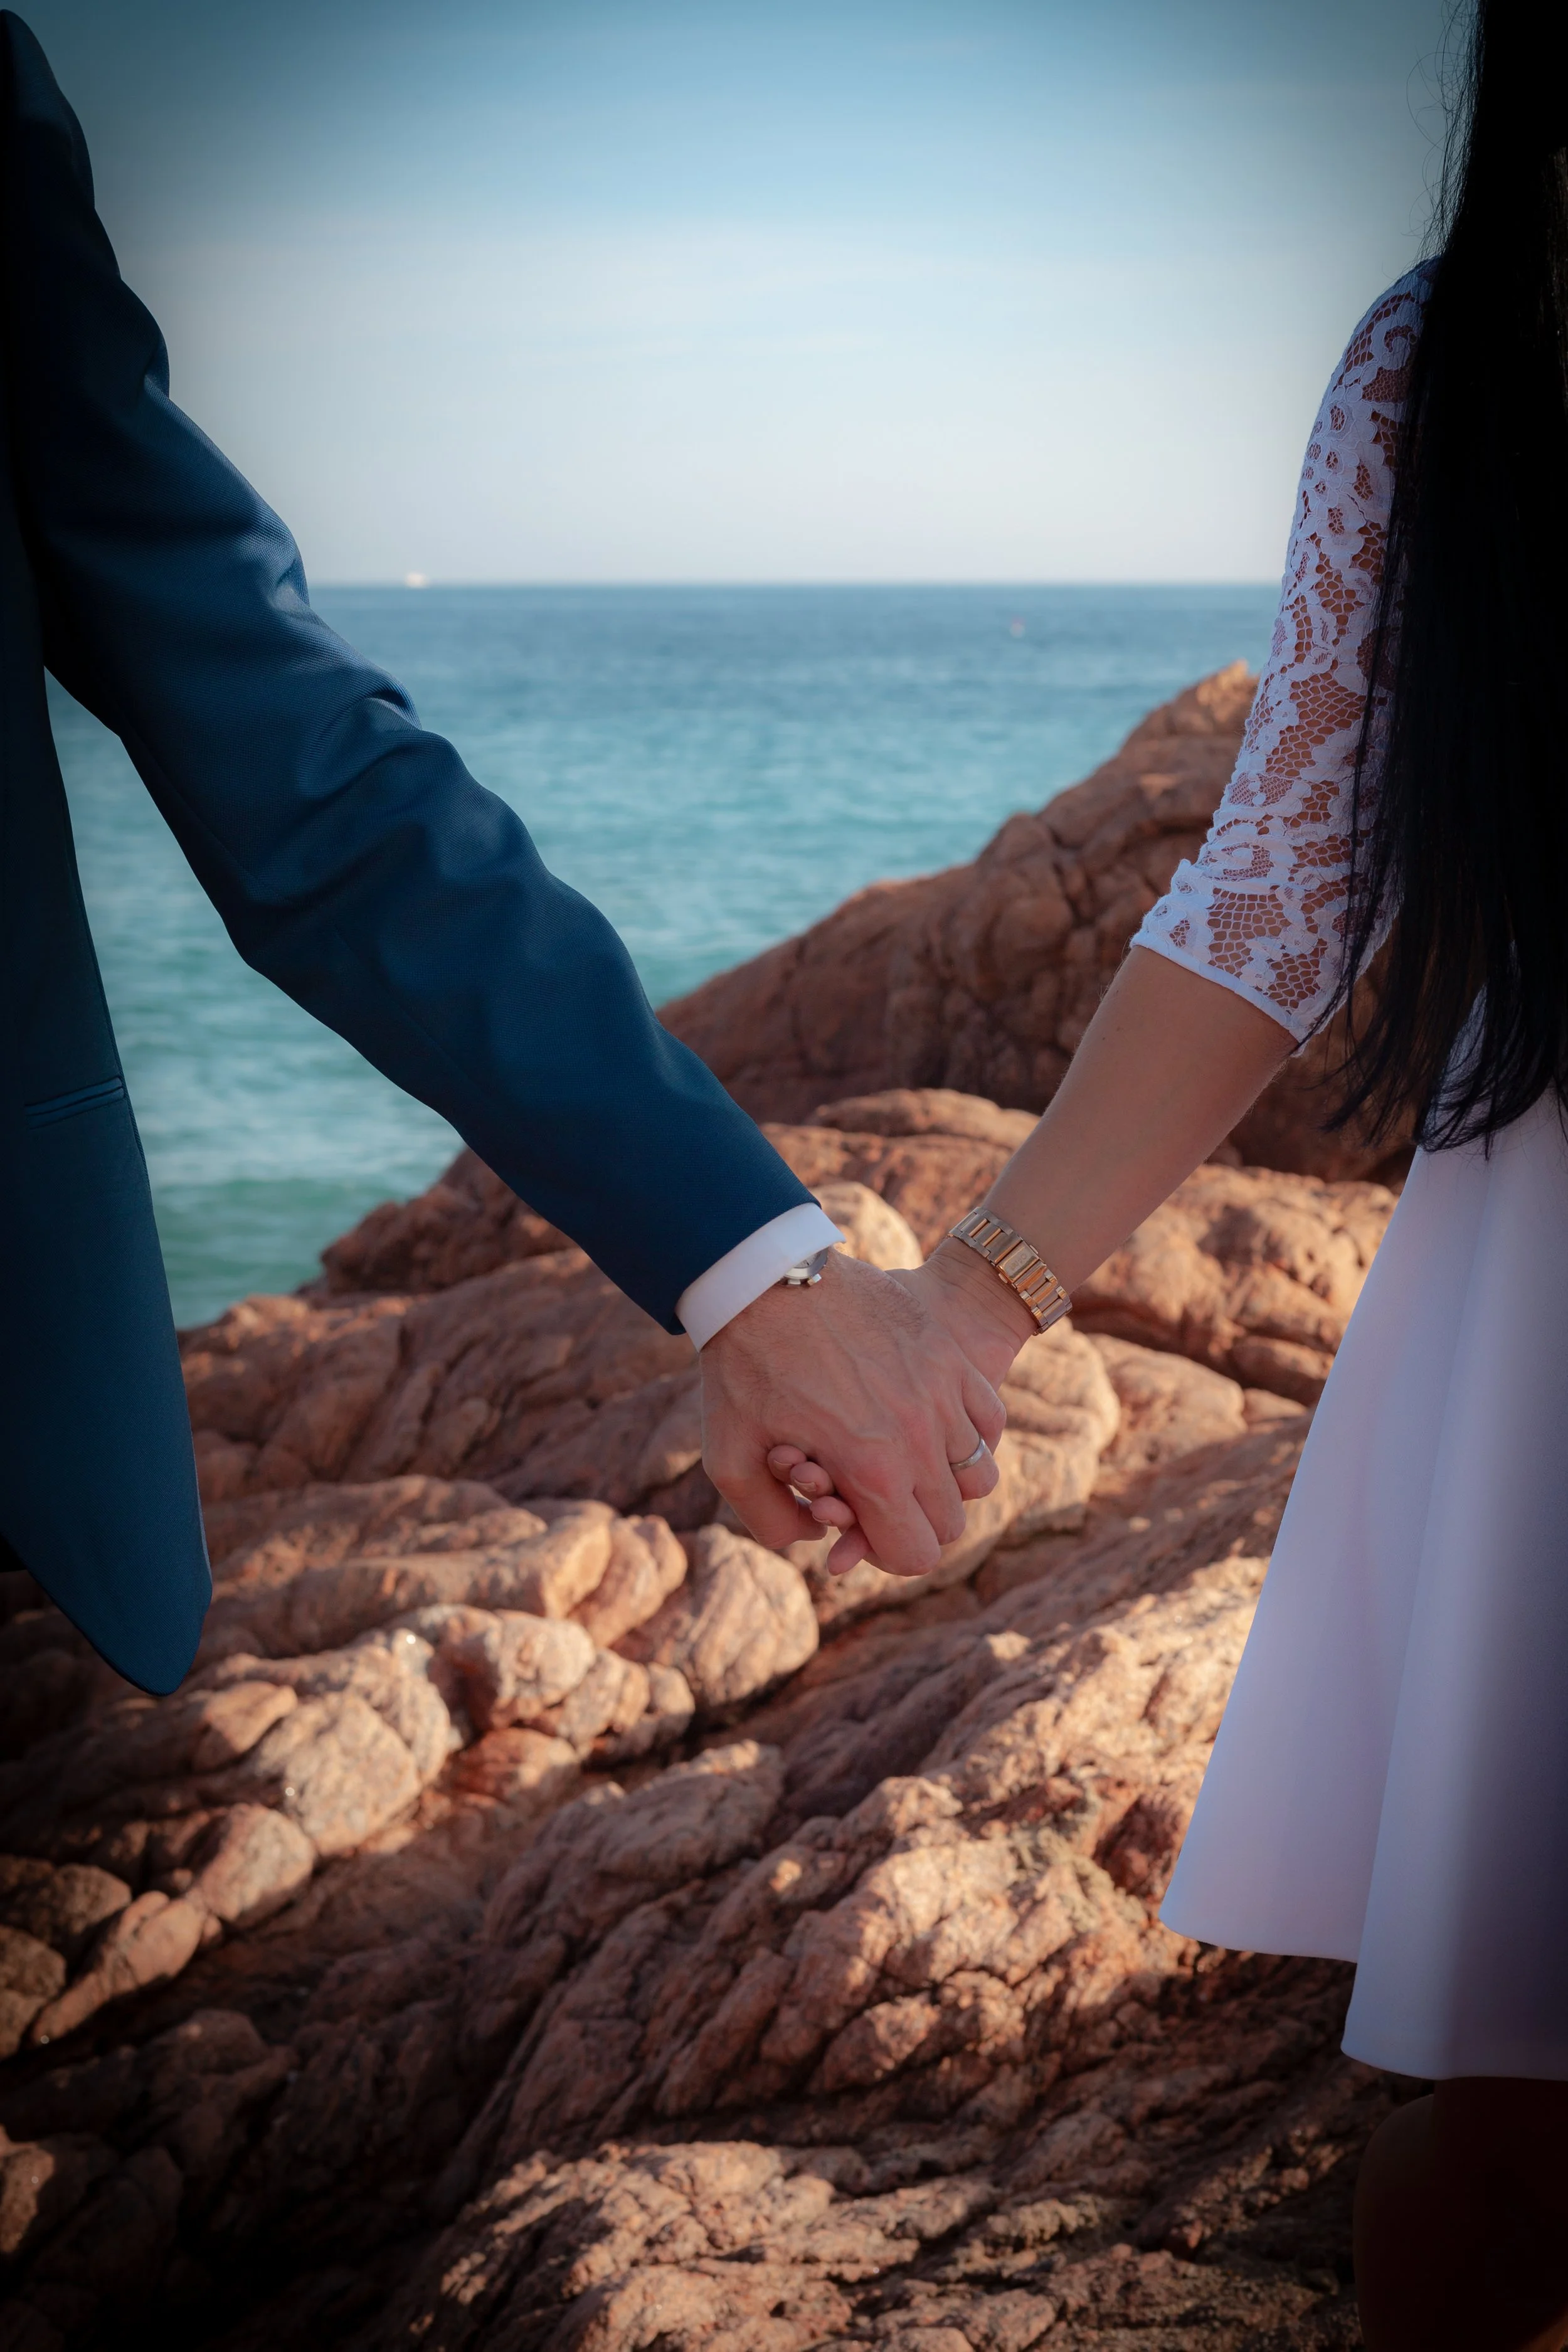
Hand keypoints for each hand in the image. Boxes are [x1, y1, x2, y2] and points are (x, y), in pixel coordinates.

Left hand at [699, 1250, 1005, 1576]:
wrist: (767, 1275)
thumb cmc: (743, 1367)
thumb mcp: (729, 1459)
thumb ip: (772, 1522)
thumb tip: (819, 1539)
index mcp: (871, 1470)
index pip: (916, 1554)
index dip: (884, 1553)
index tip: (856, 1527)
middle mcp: (921, 1437)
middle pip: (950, 1522)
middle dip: (910, 1521)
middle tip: (869, 1492)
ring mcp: (944, 1392)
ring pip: (978, 1475)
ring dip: (942, 1480)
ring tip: (901, 1458)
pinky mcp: (952, 1356)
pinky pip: (990, 1421)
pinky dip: (968, 1434)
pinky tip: (929, 1423)